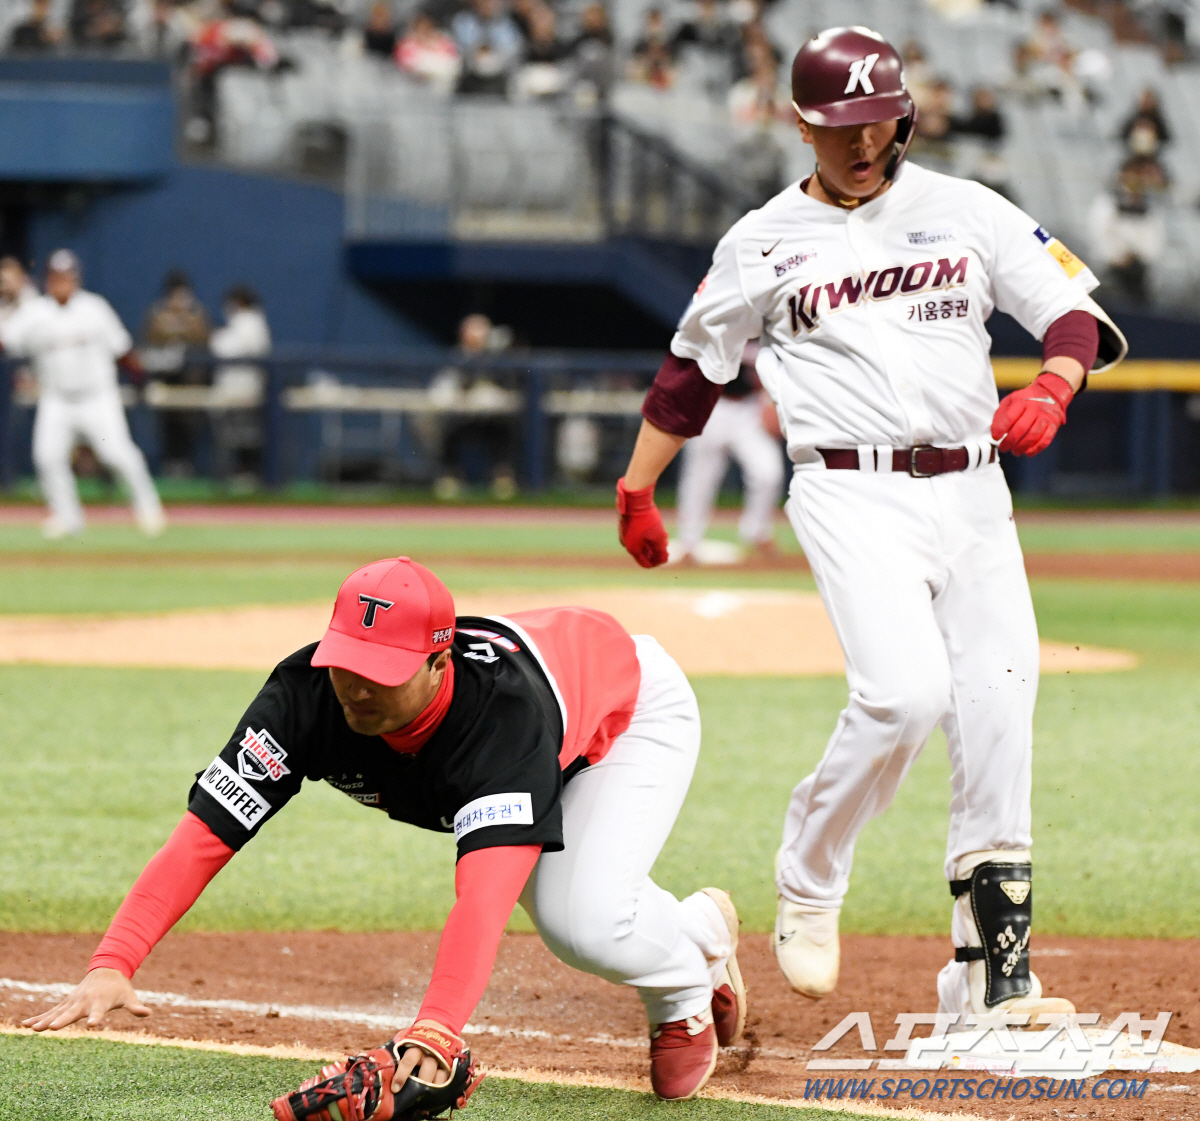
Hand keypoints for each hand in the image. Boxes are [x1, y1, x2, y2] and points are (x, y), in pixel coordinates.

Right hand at [22, 967, 149, 1031]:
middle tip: (53, 1028)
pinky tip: (26, 1026)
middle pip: (73, 1012)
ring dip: (45, 1020)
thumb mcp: (129, 996)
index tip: (93, 1025)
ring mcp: (73, 1001)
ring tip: (33, 1029)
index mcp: (100, 1002)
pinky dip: (39, 1017)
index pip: (99, 1012)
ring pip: (58, 1012)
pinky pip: (51, 1011)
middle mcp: (84, 1001)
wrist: (107, 970)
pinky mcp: (66, 1003)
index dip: (97, 1018)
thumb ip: (135, 1006)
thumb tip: (148, 1013)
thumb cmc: (119, 988)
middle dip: (63, 1020)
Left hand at [391, 1019, 451, 1090]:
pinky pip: (450, 1078)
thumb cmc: (415, 1039)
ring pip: (441, 1076)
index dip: (401, 1075)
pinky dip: (444, 1088)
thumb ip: (396, 1052)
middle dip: (422, 1084)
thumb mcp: (405, 1041)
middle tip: (416, 1094)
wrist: (436, 1027)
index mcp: (417, 1046)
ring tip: (427, 1097)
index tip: (395, 1088)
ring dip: (434, 1088)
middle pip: (428, 1070)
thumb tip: (377, 1064)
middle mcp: (431, 1052)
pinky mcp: (451, 1064)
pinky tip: (438, 1095)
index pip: (408, 1060)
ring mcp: (442, 1058)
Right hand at [616, 477, 668, 567]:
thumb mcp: (658, 536)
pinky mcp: (626, 525)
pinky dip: (647, 535)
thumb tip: (664, 560)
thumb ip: (661, 551)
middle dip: (656, 552)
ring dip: (653, 543)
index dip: (657, 562)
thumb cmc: (646, 518)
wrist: (634, 499)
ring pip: (641, 543)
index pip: (645, 563)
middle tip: (666, 546)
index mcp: (632, 549)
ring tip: (664, 537)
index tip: (666, 557)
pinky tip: (656, 528)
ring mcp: (624, 534)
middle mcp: (626, 543)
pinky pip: (637, 535)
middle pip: (643, 554)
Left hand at [991, 371, 1073, 456]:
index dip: (1000, 430)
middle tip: (1004, 448)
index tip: (995, 437)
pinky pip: (1046, 439)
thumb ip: (1000, 415)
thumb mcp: (1010, 401)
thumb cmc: (1025, 401)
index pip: (1009, 417)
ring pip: (1034, 435)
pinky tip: (1028, 452)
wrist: (1050, 394)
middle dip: (1010, 442)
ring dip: (1022, 447)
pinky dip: (1036, 448)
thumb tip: (995, 431)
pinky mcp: (1054, 424)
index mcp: (1021, 401)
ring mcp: (1046, 416)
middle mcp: (1035, 408)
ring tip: (1015, 451)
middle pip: (1021, 428)